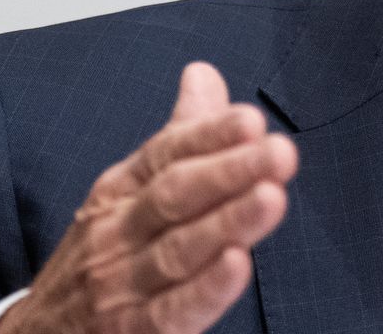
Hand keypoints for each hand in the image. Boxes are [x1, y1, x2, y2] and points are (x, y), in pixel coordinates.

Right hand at [0, 62, 297, 333]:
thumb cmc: (101, 254)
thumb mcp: (127, 191)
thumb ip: (177, 138)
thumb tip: (205, 73)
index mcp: (120, 189)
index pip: (166, 153)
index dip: (209, 136)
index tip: (252, 119)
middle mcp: (116, 231)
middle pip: (174, 195)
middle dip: (230, 171)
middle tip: (281, 152)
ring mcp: (120, 284)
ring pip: (177, 250)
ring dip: (227, 223)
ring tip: (271, 197)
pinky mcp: (130, 332)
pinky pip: (170, 311)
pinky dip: (204, 289)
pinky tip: (237, 265)